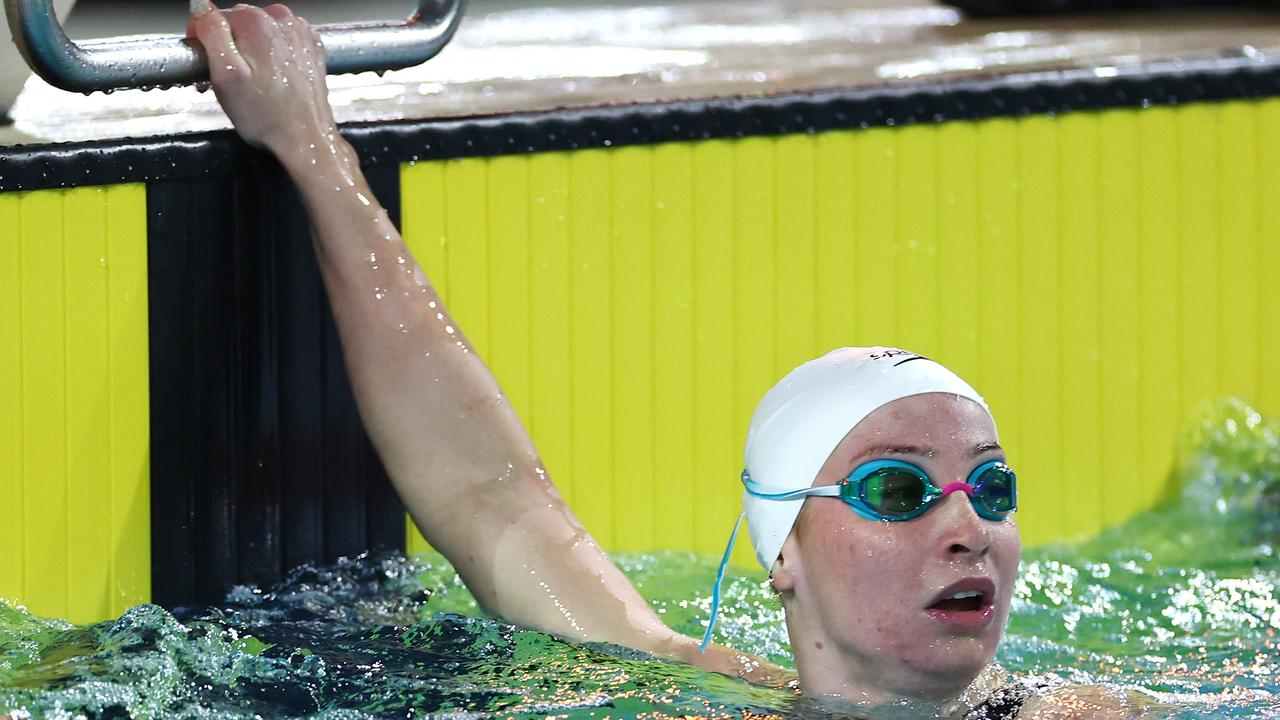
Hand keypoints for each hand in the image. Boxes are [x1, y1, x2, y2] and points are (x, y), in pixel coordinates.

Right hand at [187, 1, 334, 159]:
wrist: (306, 138)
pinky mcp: (310, 47)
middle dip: (228, 47)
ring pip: (259, 32)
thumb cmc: (267, 117)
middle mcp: (281, 20)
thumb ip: (211, 33)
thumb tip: (202, 8)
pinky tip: (272, 78)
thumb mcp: (225, 76)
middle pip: (237, 24)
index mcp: (256, 22)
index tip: (206, 64)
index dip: (203, 42)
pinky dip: (272, 55)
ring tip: (253, 83)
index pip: (212, 17)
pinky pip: (280, 42)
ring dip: (250, 52)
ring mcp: (299, 32)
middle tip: (231, 80)